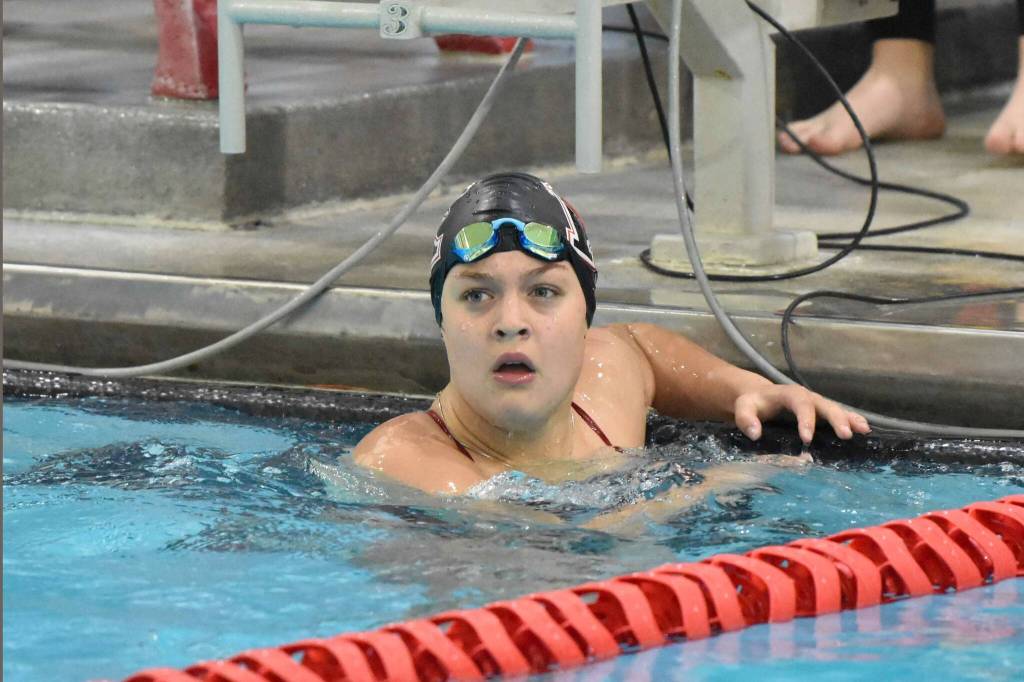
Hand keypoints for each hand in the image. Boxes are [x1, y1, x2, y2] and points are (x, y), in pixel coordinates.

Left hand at [733, 384, 869, 443]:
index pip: (800, 404)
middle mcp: (807, 397)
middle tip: (846, 435)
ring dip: (849, 419)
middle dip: (836, 419)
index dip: (805, 420)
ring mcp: (816, 404)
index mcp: (789, 394)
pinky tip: (864, 430)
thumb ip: (746, 419)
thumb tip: (755, 434)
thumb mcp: (743, 408)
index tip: (807, 438)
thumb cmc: (752, 403)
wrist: (758, 396)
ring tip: (863, 430)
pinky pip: (838, 415)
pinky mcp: (820, 413)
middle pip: (824, 405)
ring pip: (836, 409)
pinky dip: (851, 420)